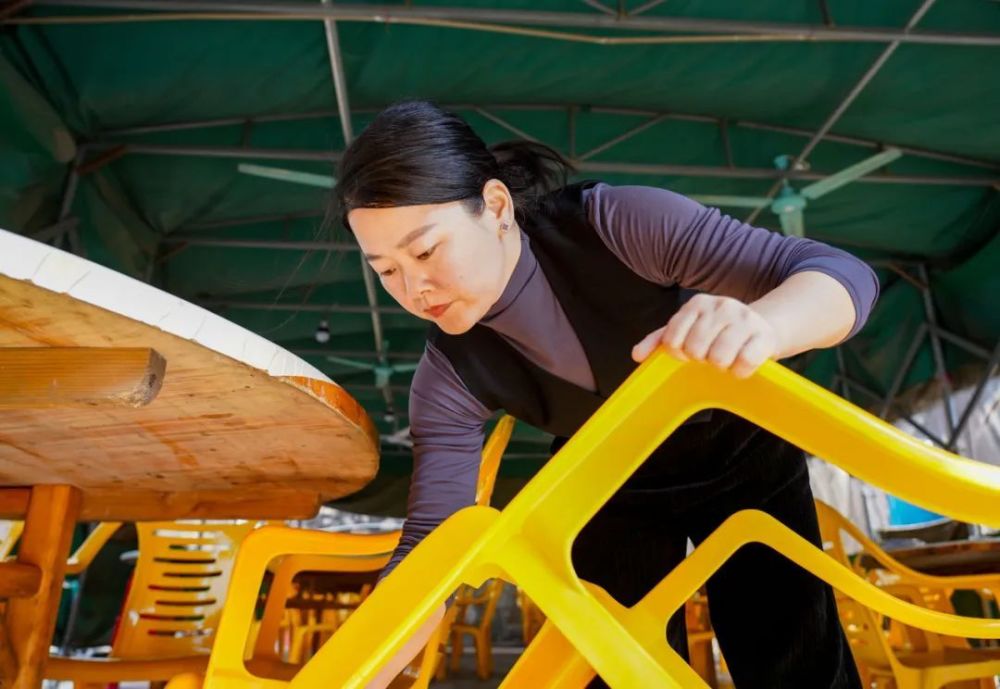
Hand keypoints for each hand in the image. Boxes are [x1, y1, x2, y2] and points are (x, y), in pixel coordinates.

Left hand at [631, 294, 779, 378]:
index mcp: (697, 303)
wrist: (763, 326)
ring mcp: (745, 319)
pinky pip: (744, 364)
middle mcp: (721, 306)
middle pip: (695, 350)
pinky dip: (740, 371)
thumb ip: (659, 340)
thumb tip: (637, 355)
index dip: (678, 353)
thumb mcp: (687, 329)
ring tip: (727, 358)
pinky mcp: (765, 336)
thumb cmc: (718, 331)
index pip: (672, 339)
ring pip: (719, 359)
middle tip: (711, 354)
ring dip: (721, 366)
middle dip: (702, 359)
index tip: (688, 353)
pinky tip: (742, 363)